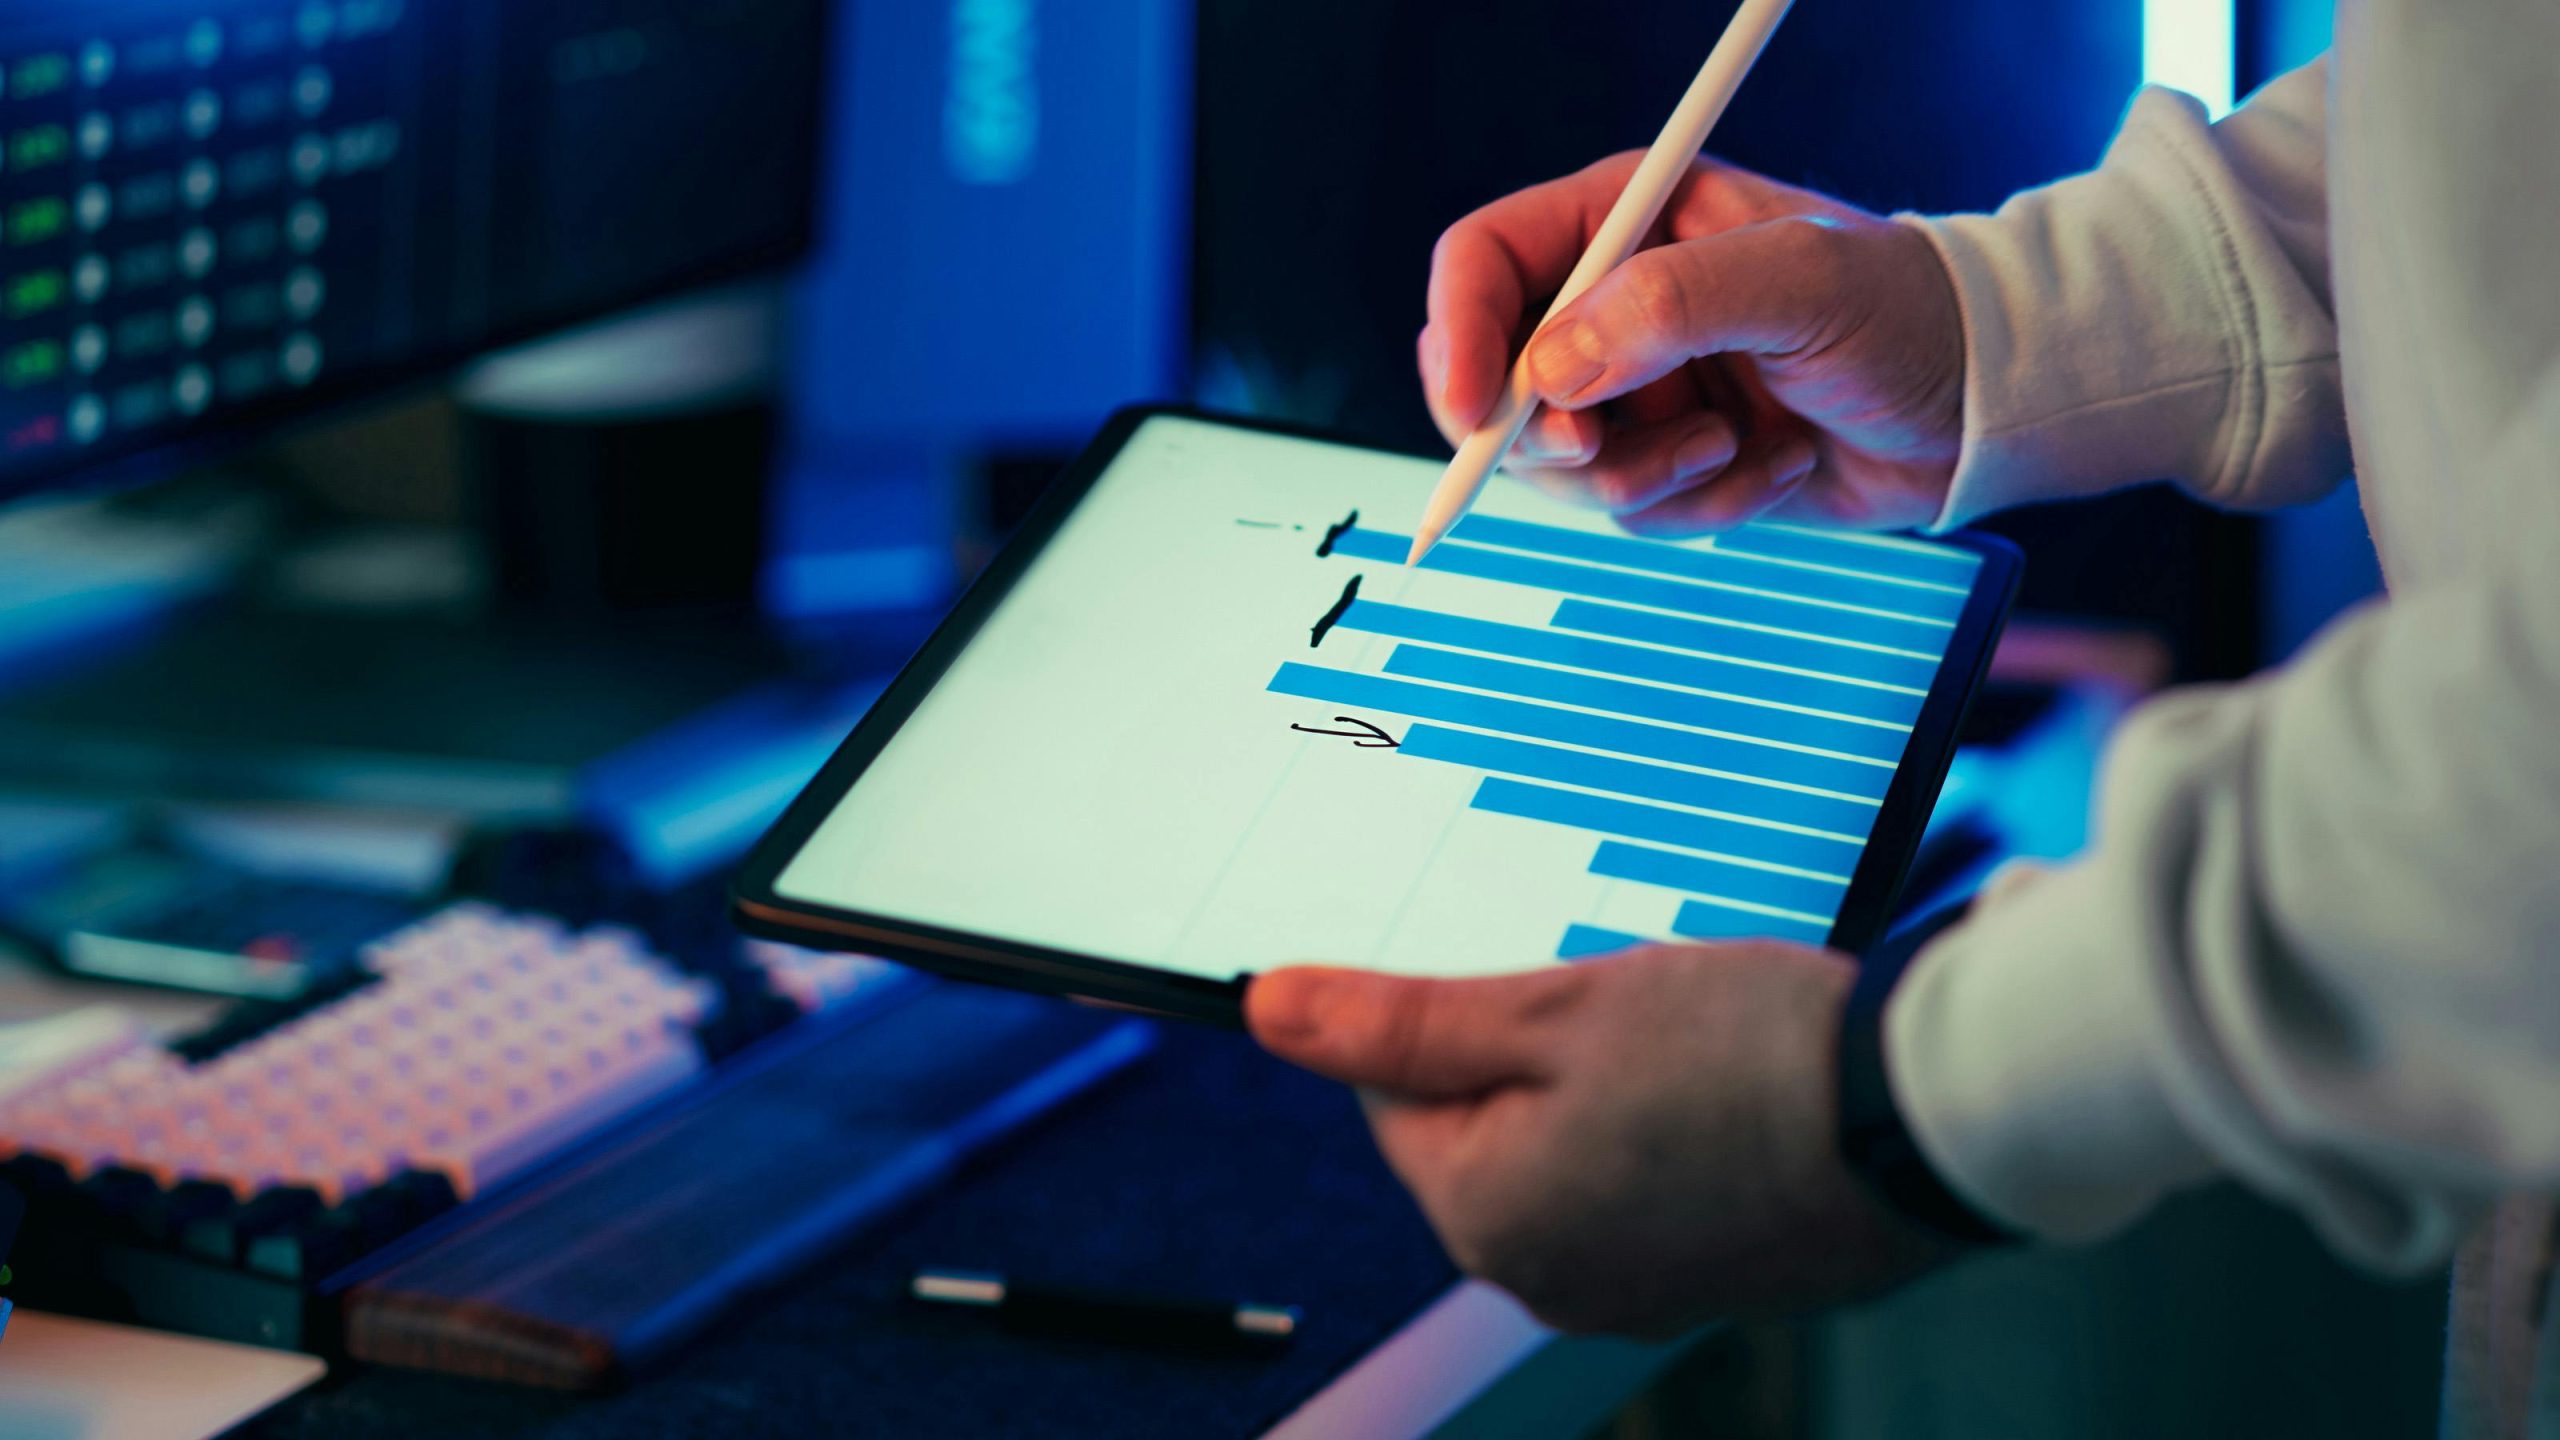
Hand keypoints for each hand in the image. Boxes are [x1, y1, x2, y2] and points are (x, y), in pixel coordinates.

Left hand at [1247, 942, 1951, 1333]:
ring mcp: (1639, 1289)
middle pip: (1482, 1124)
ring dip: (1600, 1078)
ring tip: (1679, 1026)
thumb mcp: (1552, 1011)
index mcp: (1489, 1221)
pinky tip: (1721, 1074)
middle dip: (1528, 1043)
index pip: (1394, 1093)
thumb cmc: (1749, 1057)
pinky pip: (1645, 1180)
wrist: (1933, 1117)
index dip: (1445, 1006)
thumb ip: (1403, 1021)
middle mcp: (1551, 1281)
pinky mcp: (1715, 1272)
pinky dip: (1666, 1121)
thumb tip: (1272, 1012)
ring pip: (1568, 1147)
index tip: (1513, 958)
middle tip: (1609, 988)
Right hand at [1422, 152, 1965, 534]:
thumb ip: (1671, 306)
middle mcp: (1612, 302)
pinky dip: (1702, 506)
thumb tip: (1552, 373)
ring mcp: (1636, 388)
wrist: (1980, 408)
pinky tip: (1775, 465)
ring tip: (1735, 444)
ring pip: (1556, 466)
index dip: (1456, 335)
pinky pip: (1629, 510)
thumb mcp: (1799, 279)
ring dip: (1645, 477)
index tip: (1472, 413)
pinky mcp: (1669, 460)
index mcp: (1624, 219)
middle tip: (1607, 447)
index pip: (1484, 264)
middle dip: (1553, 436)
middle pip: (1495, 382)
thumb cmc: (1908, 309)